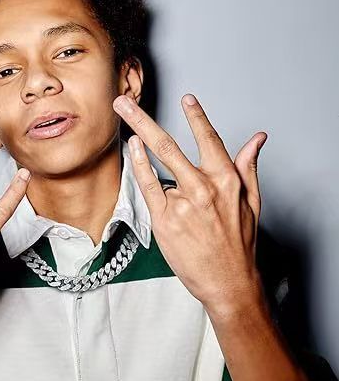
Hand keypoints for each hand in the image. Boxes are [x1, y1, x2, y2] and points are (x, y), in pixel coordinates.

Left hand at [113, 93, 267, 312]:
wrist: (228, 282)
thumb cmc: (239, 245)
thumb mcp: (252, 202)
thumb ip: (248, 167)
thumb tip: (256, 139)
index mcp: (226, 181)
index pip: (209, 139)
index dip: (196, 116)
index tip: (186, 98)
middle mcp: (203, 188)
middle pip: (168, 145)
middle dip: (142, 119)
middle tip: (124, 102)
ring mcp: (182, 204)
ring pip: (158, 164)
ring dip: (138, 137)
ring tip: (122, 115)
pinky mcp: (165, 220)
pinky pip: (148, 186)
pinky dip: (138, 164)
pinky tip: (132, 149)